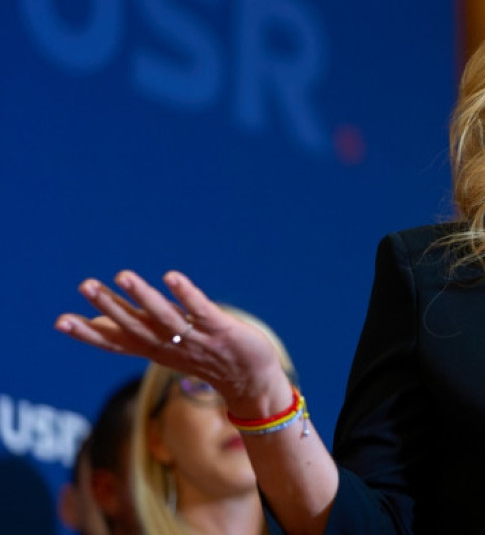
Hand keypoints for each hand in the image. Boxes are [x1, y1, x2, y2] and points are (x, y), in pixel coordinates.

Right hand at [55, 270, 288, 413]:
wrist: (252, 381)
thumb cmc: (204, 358)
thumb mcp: (164, 349)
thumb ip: (135, 333)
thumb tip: (97, 322)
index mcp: (155, 350)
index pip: (117, 343)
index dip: (89, 334)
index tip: (60, 321)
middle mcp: (171, 346)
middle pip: (136, 326)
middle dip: (110, 306)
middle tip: (86, 286)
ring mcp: (197, 339)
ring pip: (166, 318)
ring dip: (144, 296)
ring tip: (123, 275)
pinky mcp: (222, 331)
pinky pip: (201, 311)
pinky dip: (186, 295)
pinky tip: (171, 277)